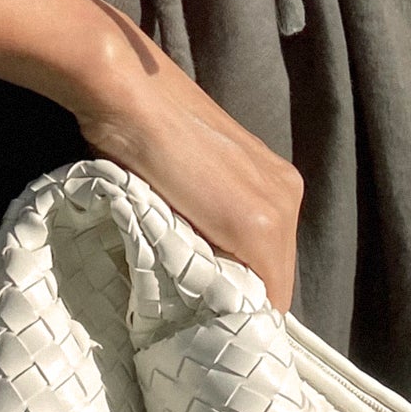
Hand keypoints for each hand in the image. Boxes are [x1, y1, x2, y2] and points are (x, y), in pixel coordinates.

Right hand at [68, 0, 303, 313]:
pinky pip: (260, 291)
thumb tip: (193, 265)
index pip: (266, 259)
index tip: (204, 310)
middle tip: (197, 321)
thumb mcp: (179, 177)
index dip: (236, 289)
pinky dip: (233, 309)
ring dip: (233, 306)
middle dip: (237, 299)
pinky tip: (202, 316)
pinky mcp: (256, 225)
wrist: (124, 90)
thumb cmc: (136, 125)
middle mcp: (286, 193)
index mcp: (272, 180)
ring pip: (266, 286)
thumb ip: (199, 213)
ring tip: (194, 320)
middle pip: (270, 274)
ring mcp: (277, 208)